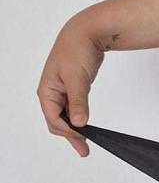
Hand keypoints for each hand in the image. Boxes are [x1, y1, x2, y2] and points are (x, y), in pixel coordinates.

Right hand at [37, 18, 105, 155]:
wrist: (86, 32)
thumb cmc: (77, 50)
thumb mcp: (78, 78)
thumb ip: (78, 102)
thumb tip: (78, 123)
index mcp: (47, 91)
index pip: (54, 119)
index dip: (67, 132)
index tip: (83, 140)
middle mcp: (51, 93)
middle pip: (57, 121)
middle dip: (69, 136)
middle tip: (84, 150)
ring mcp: (61, 91)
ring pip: (64, 116)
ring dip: (73, 129)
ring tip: (85, 144)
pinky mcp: (72, 88)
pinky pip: (72, 109)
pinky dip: (77, 119)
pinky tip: (85, 126)